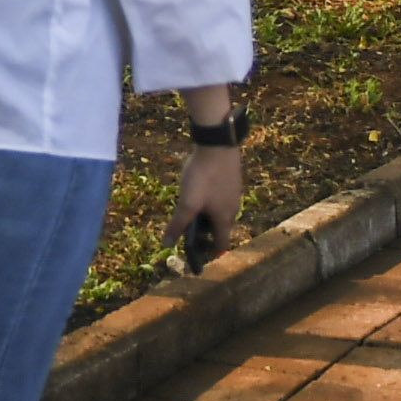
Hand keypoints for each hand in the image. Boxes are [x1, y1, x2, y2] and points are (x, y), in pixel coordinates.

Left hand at [167, 146, 241, 268]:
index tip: (198, 256)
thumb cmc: (203, 177)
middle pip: (220, 228)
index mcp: (224, 219)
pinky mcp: (231, 178)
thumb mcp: (187, 203)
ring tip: (189, 208)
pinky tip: (198, 189)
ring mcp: (234, 192)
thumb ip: (177, 225)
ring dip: (206, 214)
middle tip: (187, 229)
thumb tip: (167, 245)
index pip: (221, 244)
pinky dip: (210, 200)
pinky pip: (220, 196)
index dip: (210, 253)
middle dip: (205, 232)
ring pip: (220, 211)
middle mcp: (233, 208)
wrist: (218, 144)